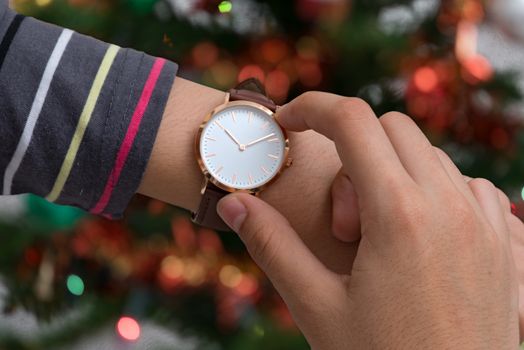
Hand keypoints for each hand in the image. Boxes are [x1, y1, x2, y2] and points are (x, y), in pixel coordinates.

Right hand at [217, 93, 518, 348]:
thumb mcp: (316, 306)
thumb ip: (272, 244)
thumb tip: (233, 202)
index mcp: (397, 213)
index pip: (352, 120)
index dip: (311, 107)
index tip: (288, 122)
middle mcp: (447, 204)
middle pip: (390, 127)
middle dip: (351, 149)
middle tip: (338, 217)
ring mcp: (482, 220)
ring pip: (428, 154)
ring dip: (390, 171)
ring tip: (376, 237)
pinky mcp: (502, 240)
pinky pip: (465, 185)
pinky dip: (431, 190)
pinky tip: (414, 237)